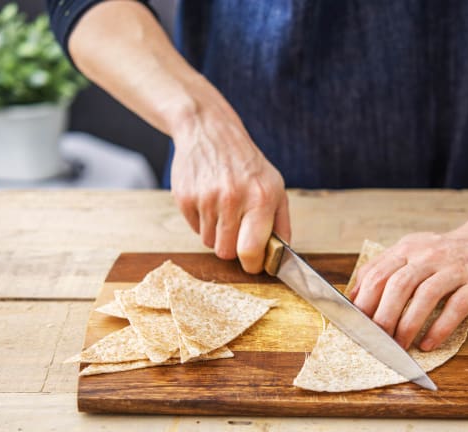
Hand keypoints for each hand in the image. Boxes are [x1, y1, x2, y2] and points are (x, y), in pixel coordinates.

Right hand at [170, 111, 290, 272]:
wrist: (209, 131)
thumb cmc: (246, 163)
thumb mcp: (275, 186)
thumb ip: (281, 223)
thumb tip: (282, 257)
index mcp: (261, 198)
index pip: (251, 250)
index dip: (253, 264)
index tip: (254, 264)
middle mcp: (233, 198)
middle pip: (226, 252)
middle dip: (233, 248)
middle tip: (237, 231)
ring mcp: (206, 198)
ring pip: (209, 243)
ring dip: (217, 234)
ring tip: (223, 209)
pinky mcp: (184, 198)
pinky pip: (194, 229)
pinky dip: (202, 222)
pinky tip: (208, 200)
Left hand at [348, 224, 467, 350]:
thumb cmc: (446, 253)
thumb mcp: (411, 251)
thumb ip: (383, 268)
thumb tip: (353, 295)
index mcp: (408, 250)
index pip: (378, 273)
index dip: (364, 300)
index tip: (355, 324)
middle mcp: (428, 256)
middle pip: (398, 285)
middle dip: (383, 315)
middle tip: (375, 339)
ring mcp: (453, 270)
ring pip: (425, 296)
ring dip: (408, 325)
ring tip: (399, 346)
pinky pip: (455, 308)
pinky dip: (439, 329)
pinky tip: (427, 344)